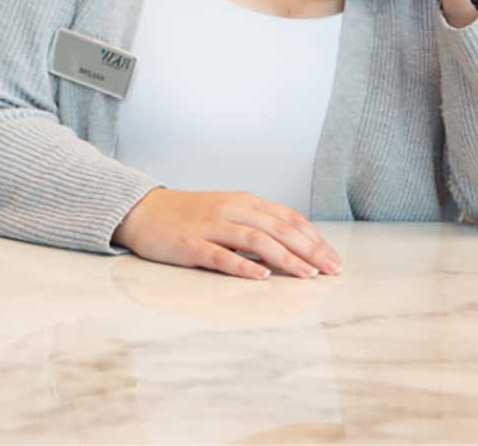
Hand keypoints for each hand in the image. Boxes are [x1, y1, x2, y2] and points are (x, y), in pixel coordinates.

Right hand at [111, 189, 342, 279]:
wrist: (144, 211)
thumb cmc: (190, 216)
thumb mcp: (228, 212)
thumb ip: (257, 224)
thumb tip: (294, 246)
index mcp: (244, 202)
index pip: (288, 218)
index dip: (314, 238)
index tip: (334, 258)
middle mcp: (232, 210)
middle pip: (279, 228)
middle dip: (310, 250)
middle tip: (331, 271)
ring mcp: (211, 226)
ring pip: (256, 239)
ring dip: (285, 258)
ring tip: (306, 275)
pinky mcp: (191, 244)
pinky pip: (221, 255)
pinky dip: (243, 265)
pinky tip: (261, 276)